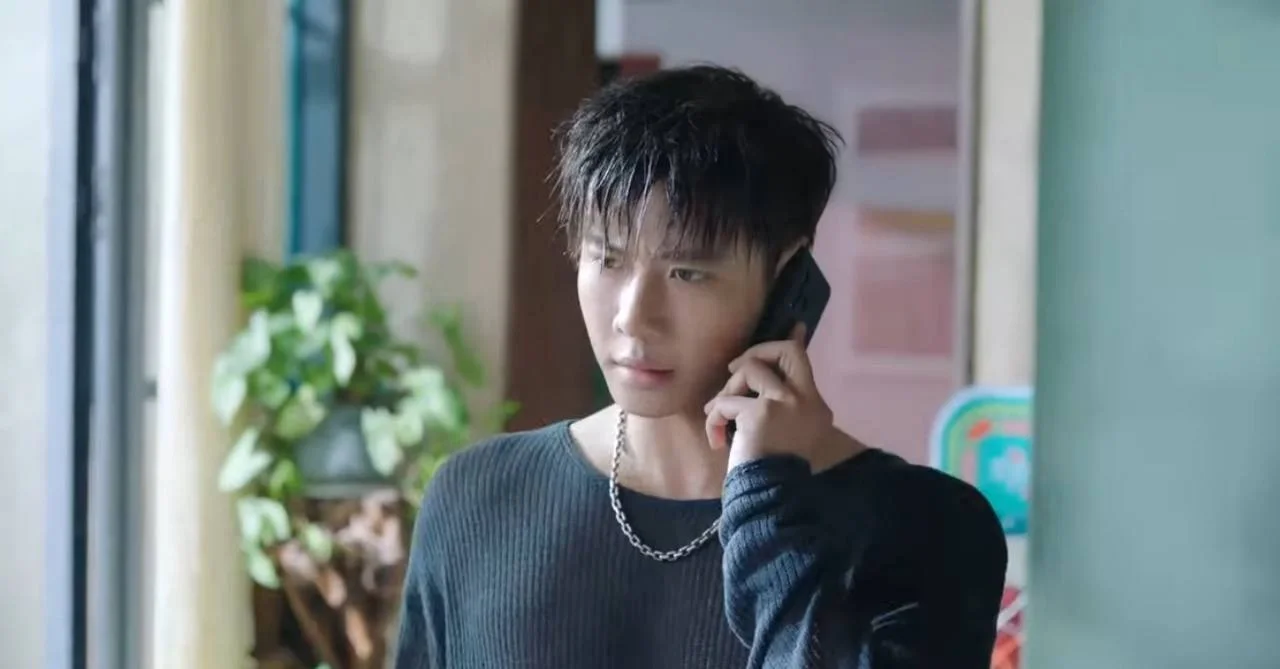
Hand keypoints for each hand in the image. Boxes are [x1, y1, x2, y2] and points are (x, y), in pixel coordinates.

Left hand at [704, 323, 834, 470]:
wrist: (772, 495)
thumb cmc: (777, 469)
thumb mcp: (789, 433)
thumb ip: (785, 402)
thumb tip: (777, 376)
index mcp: (815, 406)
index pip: (804, 360)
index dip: (793, 340)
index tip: (795, 326)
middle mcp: (805, 400)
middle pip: (785, 351)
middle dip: (756, 353)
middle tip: (734, 371)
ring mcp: (784, 403)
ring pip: (749, 371)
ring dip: (727, 392)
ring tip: (720, 418)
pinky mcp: (759, 412)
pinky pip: (726, 402)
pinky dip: (715, 419)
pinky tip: (716, 440)